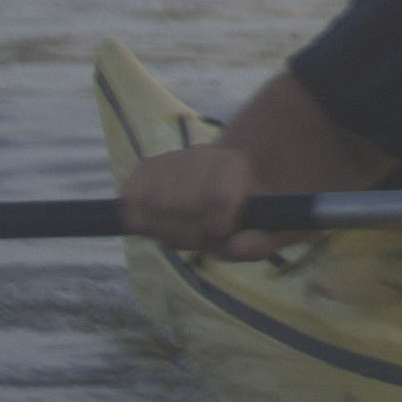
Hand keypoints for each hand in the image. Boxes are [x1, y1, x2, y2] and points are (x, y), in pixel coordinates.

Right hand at [122, 137, 279, 258]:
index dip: (217, 227)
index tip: (224, 231)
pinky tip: (161, 224)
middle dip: (192, 234)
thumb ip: (258, 243)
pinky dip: (142, 221)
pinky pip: (132, 200)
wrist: (233, 191)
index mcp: (236, 163)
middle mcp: (203, 153)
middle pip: (182, 206)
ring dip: (168, 230)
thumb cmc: (252, 216)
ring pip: (154, 204)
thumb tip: (236, 248)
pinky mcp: (145, 170)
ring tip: (187, 230)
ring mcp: (171, 159)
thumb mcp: (269, 232)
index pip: (216, 198)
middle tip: (204, 235)